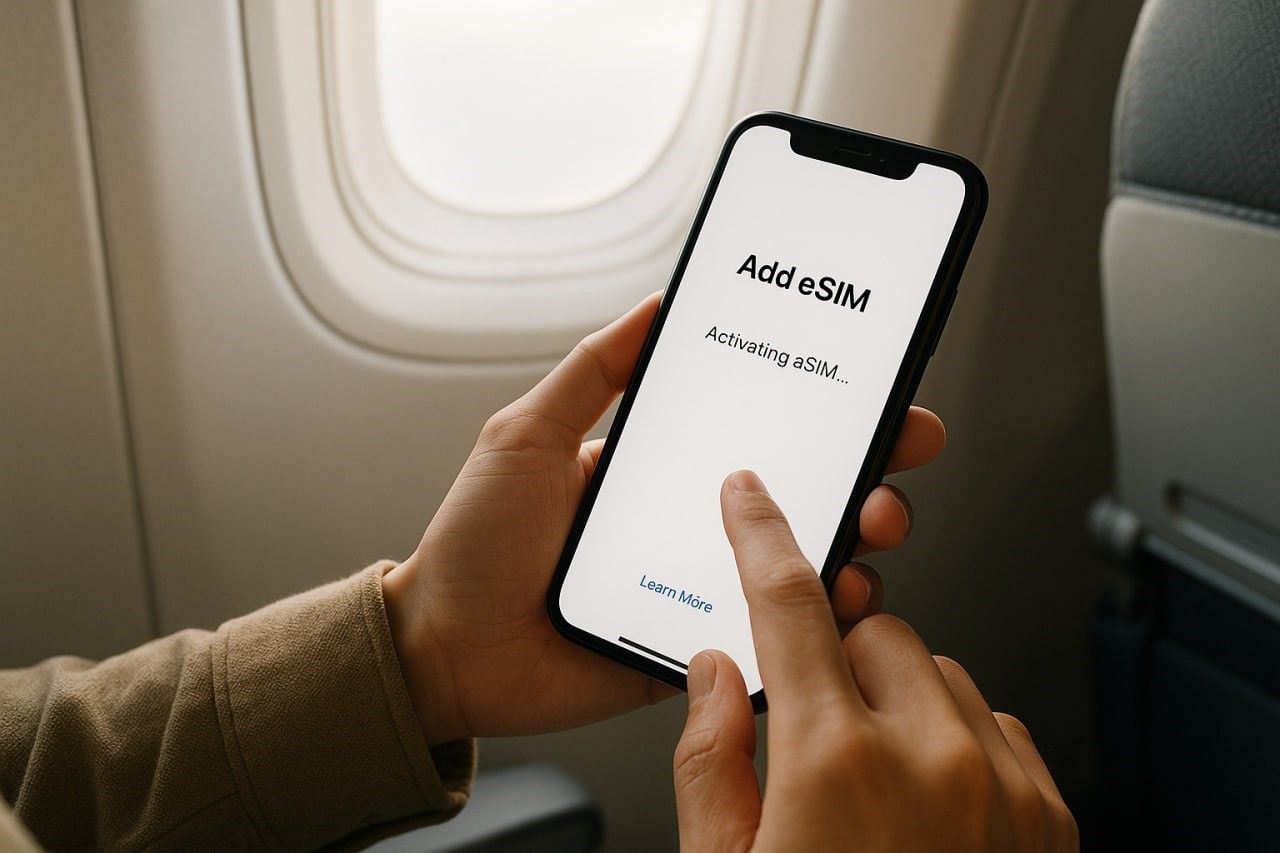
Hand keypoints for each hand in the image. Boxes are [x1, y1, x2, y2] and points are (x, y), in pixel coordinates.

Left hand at [382, 294, 945, 743]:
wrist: (442, 649)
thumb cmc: (475, 543)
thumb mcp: (526, 435)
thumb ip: (590, 372)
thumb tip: (655, 304)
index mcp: (665, 472)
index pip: (762, 431)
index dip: (827, 411)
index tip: (877, 389)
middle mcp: (696, 527)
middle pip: (805, 494)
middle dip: (870, 469)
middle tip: (897, 453)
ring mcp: (703, 590)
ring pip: (805, 566)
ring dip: (857, 541)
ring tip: (868, 527)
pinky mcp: (700, 648)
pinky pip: (774, 638)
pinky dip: (818, 624)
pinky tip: (836, 602)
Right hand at [673, 471, 1076, 851]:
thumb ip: (710, 764)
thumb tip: (716, 679)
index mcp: (837, 766)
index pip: (790, 606)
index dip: (762, 538)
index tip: (751, 501)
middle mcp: (933, 761)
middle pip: (876, 632)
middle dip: (838, 665)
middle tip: (818, 739)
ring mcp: (1002, 788)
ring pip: (942, 674)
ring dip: (901, 704)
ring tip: (876, 788)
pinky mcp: (1049, 817)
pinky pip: (996, 724)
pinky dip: (958, 744)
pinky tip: (929, 807)